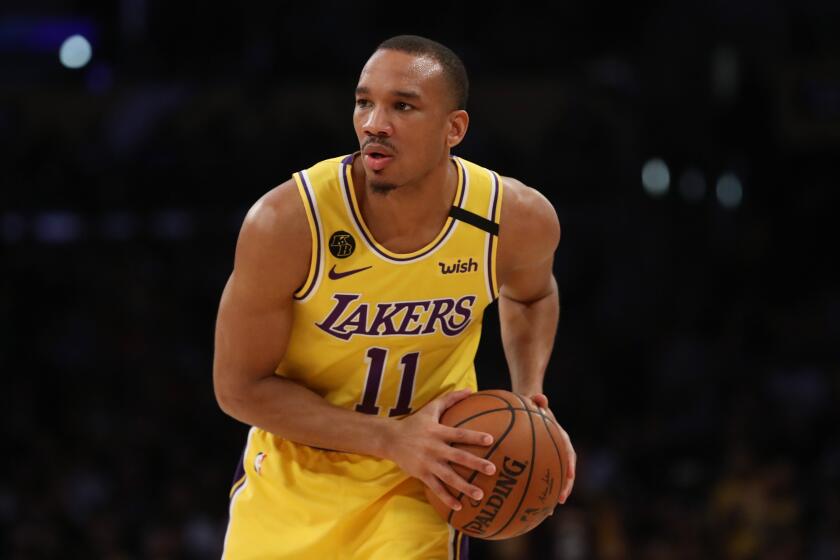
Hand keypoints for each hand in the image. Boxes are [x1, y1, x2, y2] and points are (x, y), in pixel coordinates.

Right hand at [383, 388, 496, 510]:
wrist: (390, 439)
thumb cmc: (415, 423)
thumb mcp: (431, 409)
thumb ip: (451, 399)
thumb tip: (471, 389)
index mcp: (438, 432)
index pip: (459, 434)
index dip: (474, 436)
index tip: (490, 440)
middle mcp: (434, 448)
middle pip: (458, 457)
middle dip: (475, 464)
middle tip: (492, 469)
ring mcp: (428, 463)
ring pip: (449, 477)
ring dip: (465, 486)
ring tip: (480, 495)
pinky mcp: (421, 474)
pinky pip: (436, 488)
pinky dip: (447, 497)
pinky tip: (459, 506)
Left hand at [527, 393, 575, 503]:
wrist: (530, 404)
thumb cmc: (532, 403)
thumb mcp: (534, 400)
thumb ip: (538, 400)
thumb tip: (540, 397)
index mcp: (559, 435)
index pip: (568, 451)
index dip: (570, 463)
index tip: (571, 475)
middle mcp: (557, 448)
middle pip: (565, 470)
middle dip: (565, 485)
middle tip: (562, 499)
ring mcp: (549, 455)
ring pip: (554, 477)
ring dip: (553, 492)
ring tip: (549, 510)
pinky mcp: (538, 460)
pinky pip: (539, 475)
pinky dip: (535, 488)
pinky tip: (526, 502)